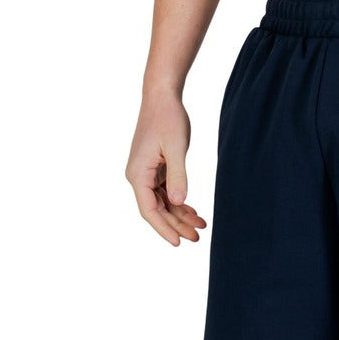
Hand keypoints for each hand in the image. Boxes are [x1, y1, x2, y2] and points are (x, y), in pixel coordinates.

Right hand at [125, 92, 206, 246]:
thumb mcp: (175, 147)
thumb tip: (178, 201)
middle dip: (176, 225)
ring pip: (163, 203)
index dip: (164, 228)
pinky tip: (193, 211)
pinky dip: (179, 203)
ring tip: (200, 227)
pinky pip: (166, 193)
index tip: (178, 243)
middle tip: (197, 238)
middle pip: (157, 210)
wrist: (162, 96)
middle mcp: (138, 176)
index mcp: (138, 174)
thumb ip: (178, 176)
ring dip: (180, 216)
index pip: (149, 210)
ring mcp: (146, 174)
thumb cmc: (168, 118)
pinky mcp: (154, 169)